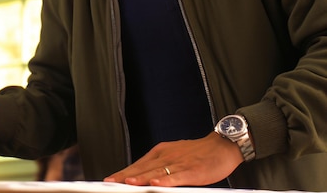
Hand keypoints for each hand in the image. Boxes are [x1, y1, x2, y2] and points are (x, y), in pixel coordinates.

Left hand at [103, 132, 243, 186]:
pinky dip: (165, 180)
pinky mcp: (192, 170)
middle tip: (109, 182)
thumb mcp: (174, 156)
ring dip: (141, 178)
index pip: (137, 164)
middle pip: (142, 168)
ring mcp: (178, 162)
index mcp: (160, 152)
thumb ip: (159, 166)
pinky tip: (156, 183)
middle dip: (125, 176)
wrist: (221, 146)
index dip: (122, 172)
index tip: (108, 179)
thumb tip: (144, 176)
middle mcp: (166, 155)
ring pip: (156, 171)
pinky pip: (176, 176)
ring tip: (126, 183)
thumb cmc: (198, 154)